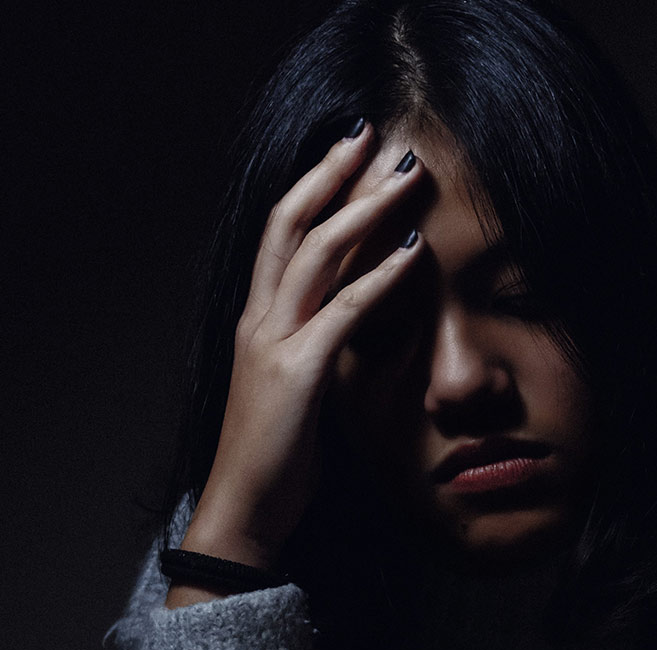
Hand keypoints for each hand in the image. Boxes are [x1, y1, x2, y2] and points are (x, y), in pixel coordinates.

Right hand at [175, 123, 423, 584]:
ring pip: (315, 254)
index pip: (281, 233)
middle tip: (371, 133)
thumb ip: (312, 342)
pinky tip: (413, 252)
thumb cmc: (273, 453)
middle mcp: (258, 319)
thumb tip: (349, 318)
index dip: (311, 186)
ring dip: (363, 209)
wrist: (244, 510)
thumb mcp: (291, 385)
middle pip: (291, 224)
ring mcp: (273, 343)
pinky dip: (380, 278)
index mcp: (256, 319)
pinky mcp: (298, 374)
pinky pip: (343, 312)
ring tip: (405, 178)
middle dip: (330, 173)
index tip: (346, 150)